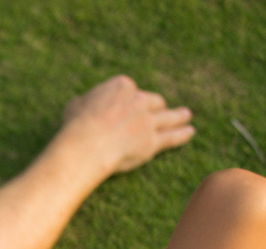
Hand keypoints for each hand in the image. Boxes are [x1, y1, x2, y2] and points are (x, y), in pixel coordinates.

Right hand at [53, 76, 195, 177]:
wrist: (86, 144)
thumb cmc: (75, 125)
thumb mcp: (74, 105)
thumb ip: (85, 102)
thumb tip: (82, 104)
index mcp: (121, 87)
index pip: (131, 91)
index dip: (128, 101)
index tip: (126, 109)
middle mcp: (138, 100)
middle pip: (152, 101)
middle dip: (156, 107)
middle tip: (160, 110)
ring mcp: (148, 121)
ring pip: (167, 117)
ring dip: (178, 115)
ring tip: (186, 115)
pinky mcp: (152, 141)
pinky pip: (171, 137)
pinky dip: (182, 134)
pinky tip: (190, 132)